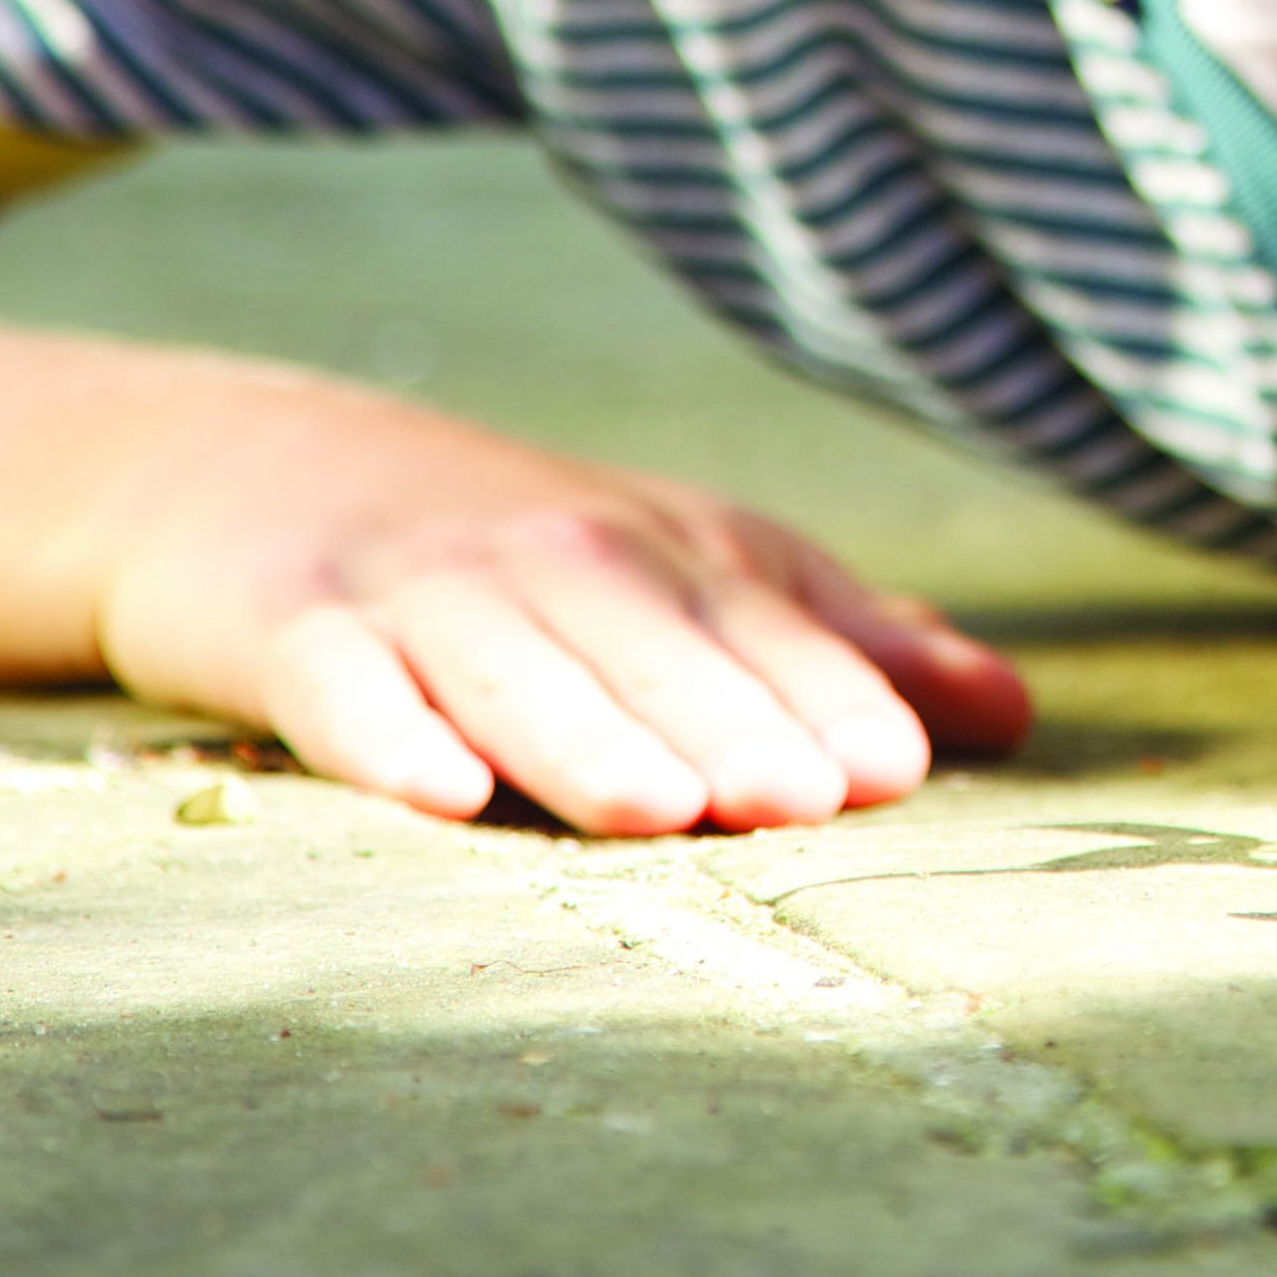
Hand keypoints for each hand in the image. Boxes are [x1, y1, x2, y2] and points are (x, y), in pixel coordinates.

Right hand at [94, 402, 1029, 835]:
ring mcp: (415, 591)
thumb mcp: (690, 569)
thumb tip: (1013, 714)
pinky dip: (383, 733)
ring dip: (584, 734)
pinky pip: (338, 687)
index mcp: (664, 552)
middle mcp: (548, 561)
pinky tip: (441, 792)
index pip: (758, 626)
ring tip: (660, 809)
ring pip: (508, 665)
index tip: (894, 767)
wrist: (262, 467)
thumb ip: (842, 645)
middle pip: (645, 642)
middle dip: (726, 720)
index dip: (824, 693)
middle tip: (799, 801)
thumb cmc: (524, 553)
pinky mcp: (287, 628)